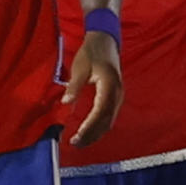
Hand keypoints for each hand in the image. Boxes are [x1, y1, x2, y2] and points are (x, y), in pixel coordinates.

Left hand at [64, 30, 122, 145]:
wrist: (106, 41)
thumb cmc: (91, 53)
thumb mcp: (80, 67)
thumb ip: (74, 86)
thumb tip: (66, 103)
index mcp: (109, 85)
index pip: (100, 111)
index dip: (89, 126)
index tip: (77, 136)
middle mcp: (117, 93)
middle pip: (107, 120)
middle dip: (92, 134)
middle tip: (76, 143)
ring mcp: (119, 95)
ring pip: (110, 121)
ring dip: (96, 133)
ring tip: (81, 141)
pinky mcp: (116, 96)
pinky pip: (110, 116)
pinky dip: (100, 126)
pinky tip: (90, 131)